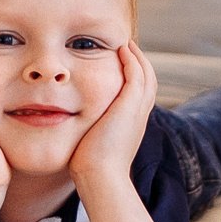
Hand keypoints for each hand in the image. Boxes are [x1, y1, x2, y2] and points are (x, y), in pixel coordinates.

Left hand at [69, 42, 156, 187]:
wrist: (100, 177)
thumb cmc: (90, 167)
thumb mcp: (92, 144)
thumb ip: (88, 132)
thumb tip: (72, 131)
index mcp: (133, 125)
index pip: (140, 95)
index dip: (134, 79)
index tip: (122, 66)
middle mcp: (140, 116)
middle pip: (148, 82)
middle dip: (140, 64)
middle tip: (127, 49)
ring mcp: (137, 111)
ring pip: (146, 76)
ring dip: (137, 58)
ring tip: (125, 45)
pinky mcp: (130, 106)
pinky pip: (136, 75)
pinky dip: (132, 61)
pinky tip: (120, 50)